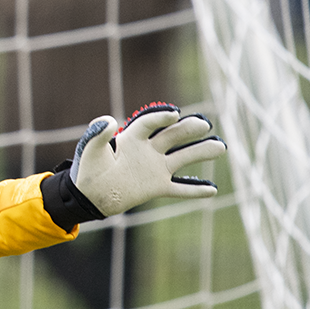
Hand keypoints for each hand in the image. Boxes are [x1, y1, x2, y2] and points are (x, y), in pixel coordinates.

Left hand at [70, 103, 226, 216]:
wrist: (90, 195)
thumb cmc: (89, 168)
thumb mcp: (91, 147)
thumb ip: (99, 132)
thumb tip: (109, 119)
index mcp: (132, 137)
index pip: (150, 123)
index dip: (161, 117)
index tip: (175, 114)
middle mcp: (147, 150)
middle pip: (172, 136)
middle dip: (188, 129)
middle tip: (205, 123)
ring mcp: (154, 169)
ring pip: (182, 158)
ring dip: (201, 152)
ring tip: (220, 146)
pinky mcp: (156, 187)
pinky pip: (179, 189)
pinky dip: (195, 190)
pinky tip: (212, 189)